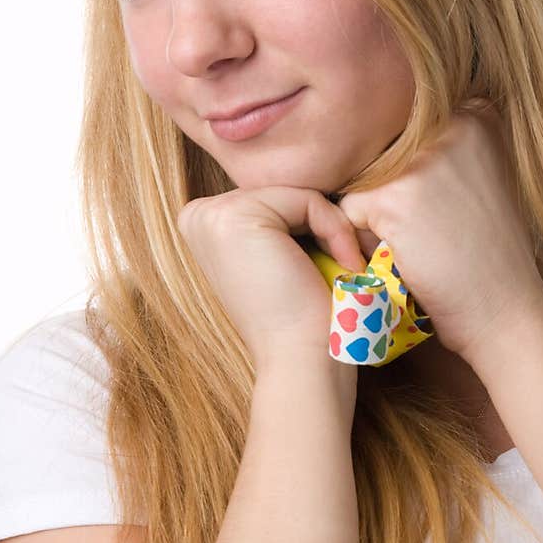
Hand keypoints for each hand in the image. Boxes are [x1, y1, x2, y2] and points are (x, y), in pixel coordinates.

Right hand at [177, 187, 367, 371]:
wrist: (299, 360)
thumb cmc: (298, 317)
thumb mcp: (275, 256)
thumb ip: (273, 220)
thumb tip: (306, 182)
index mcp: (200, 225)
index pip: (272, 199)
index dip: (306, 225)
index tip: (326, 262)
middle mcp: (197, 215)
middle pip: (283, 193)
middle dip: (319, 224)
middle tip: (344, 263)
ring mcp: (212, 214)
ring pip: (298, 194)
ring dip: (331, 228)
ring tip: (345, 266)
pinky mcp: (238, 215)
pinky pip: (309, 200)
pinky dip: (336, 230)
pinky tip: (344, 264)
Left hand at [336, 99, 542, 365]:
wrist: (506, 312)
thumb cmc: (493, 256)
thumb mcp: (488, 180)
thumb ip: (449, 150)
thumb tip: (390, 138)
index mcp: (476, 117)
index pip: (406, 130)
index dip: (412, 173)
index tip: (442, 206)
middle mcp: (450, 128)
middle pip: (381, 155)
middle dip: (391, 194)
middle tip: (434, 231)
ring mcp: (421, 162)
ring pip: (363, 183)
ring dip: (377, 218)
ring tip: (420, 245)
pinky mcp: (393, 197)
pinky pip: (349, 213)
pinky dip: (365, 243)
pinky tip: (406, 260)